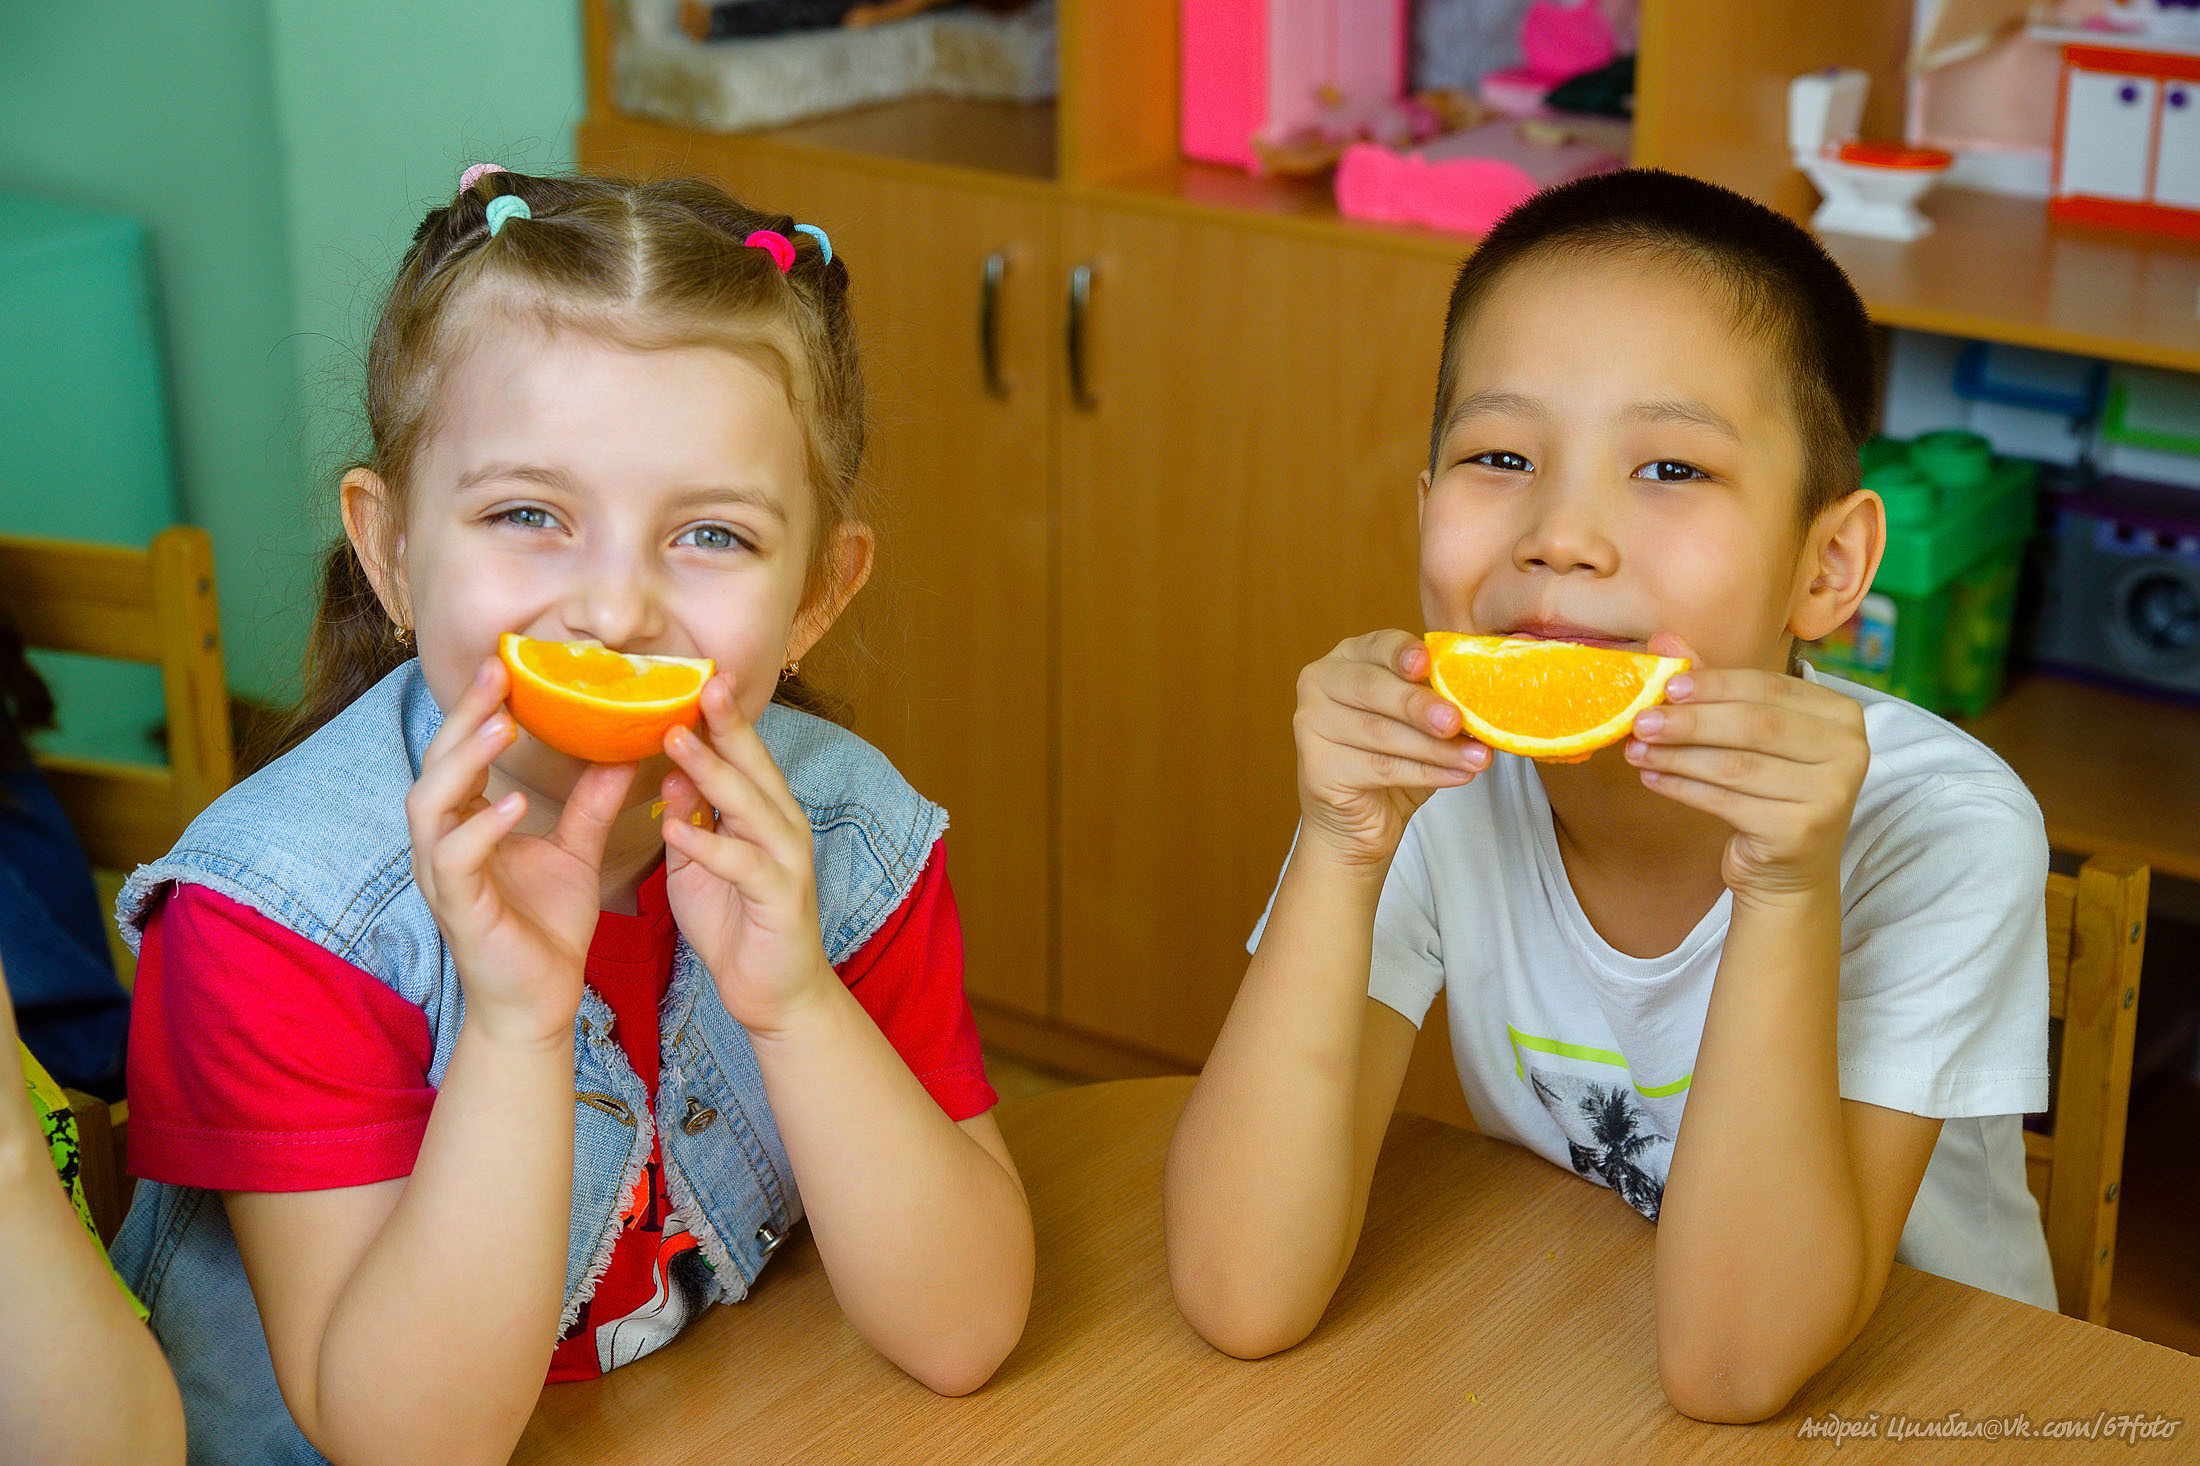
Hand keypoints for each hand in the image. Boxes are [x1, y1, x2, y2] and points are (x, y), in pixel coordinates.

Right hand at [407, 657, 635, 1047]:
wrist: (539, 1003)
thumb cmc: (546, 929)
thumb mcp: (576, 854)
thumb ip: (591, 806)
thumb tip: (621, 755)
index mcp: (467, 824)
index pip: (462, 753)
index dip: (479, 708)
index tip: (508, 662)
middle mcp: (443, 843)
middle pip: (436, 763)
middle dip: (464, 715)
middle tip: (498, 671)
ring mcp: (442, 876)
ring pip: (429, 804)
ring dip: (464, 761)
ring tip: (501, 726)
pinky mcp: (456, 908)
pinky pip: (456, 859)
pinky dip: (481, 828)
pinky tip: (510, 803)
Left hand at [660, 676, 835, 1035]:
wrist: (773, 990)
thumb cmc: (737, 921)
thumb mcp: (699, 863)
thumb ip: (689, 819)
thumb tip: (672, 775)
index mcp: (765, 812)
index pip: (743, 755)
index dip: (722, 717)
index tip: (696, 675)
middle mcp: (783, 826)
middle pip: (754, 766)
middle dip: (726, 725)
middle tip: (700, 683)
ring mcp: (787, 859)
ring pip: (749, 806)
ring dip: (711, 772)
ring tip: (676, 741)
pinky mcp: (780, 896)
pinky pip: (740, 864)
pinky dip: (707, 846)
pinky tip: (676, 830)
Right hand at [1292, 630, 1489, 868]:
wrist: (1357, 820)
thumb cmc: (1391, 758)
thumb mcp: (1417, 720)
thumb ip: (1435, 701)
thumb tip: (1479, 699)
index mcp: (1348, 657)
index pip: (1378, 645)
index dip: (1402, 653)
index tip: (1426, 664)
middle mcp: (1320, 682)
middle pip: (1374, 689)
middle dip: (1421, 706)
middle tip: (1458, 721)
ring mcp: (1310, 723)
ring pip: (1381, 732)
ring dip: (1436, 748)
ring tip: (1476, 758)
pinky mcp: (1315, 765)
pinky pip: (1380, 767)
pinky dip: (1425, 772)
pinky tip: (1456, 775)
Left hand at [1624, 634, 1867, 903]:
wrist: (1788, 871)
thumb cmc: (1768, 790)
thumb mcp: (1750, 735)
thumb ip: (1714, 688)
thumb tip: (1665, 640)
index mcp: (1843, 715)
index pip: (1770, 688)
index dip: (1715, 684)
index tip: (1666, 685)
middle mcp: (1849, 752)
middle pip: (1755, 726)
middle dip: (1691, 721)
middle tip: (1641, 720)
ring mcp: (1829, 794)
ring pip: (1736, 765)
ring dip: (1677, 756)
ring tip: (1635, 751)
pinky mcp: (1800, 831)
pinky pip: (1727, 801)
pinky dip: (1683, 788)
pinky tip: (1653, 778)